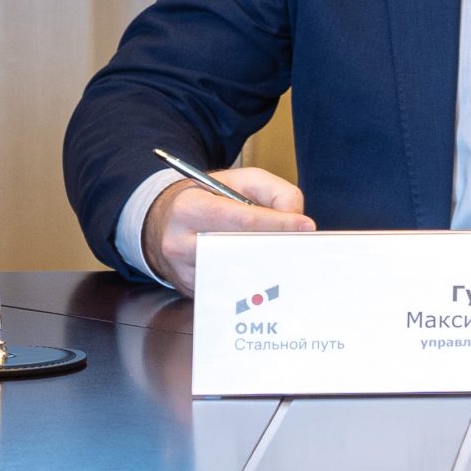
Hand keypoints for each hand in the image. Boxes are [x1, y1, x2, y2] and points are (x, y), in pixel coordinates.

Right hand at [142, 168, 316, 295]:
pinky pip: (230, 288)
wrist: (164, 221)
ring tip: (288, 257)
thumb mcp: (243, 180)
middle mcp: (180, 243)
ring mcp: (183, 272)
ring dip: (267, 267)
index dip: (278, 224)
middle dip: (275, 247)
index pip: (241, 220)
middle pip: (239, 250)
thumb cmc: (209, 197)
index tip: (306, 226)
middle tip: (303, 245)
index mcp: (190, 208)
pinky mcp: (192, 290)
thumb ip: (276, 192)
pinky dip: (254, 280)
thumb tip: (295, 217)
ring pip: (237, 274)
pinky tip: (269, 271)